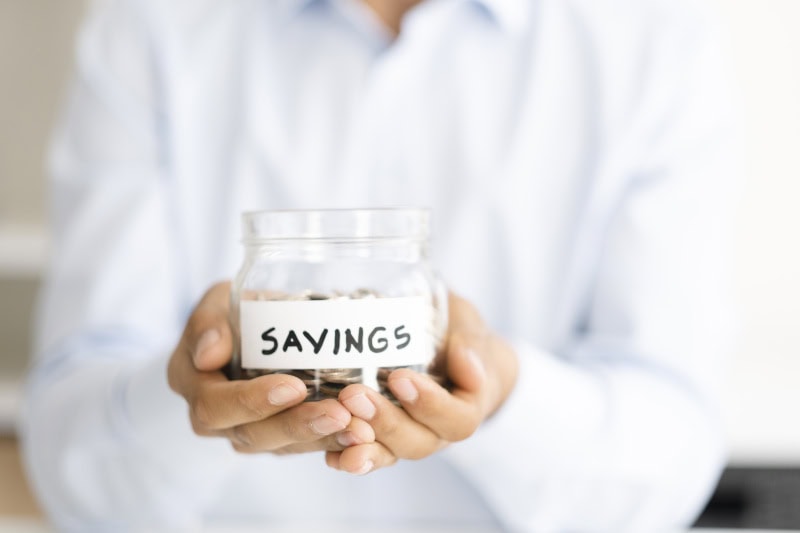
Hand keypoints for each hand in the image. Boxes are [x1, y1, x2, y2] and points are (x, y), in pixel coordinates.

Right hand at [167, 282, 374, 453]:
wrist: (253, 327)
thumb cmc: (231, 312)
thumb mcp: (214, 303)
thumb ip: (208, 323)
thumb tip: (209, 352)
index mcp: (192, 385)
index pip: (216, 406)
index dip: (253, 401)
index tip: (292, 388)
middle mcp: (217, 419)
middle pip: (253, 435)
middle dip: (298, 426)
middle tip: (339, 414)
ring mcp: (249, 431)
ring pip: (283, 447)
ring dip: (323, 439)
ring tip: (359, 429)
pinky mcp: (280, 437)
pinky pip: (305, 446)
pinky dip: (335, 442)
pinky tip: (364, 436)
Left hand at [327, 292, 518, 473]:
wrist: (448, 354)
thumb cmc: (459, 338)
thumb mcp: (469, 328)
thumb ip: (471, 343)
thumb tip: (468, 363)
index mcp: (467, 408)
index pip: (457, 419)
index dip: (430, 405)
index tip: (400, 378)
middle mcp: (438, 433)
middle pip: (417, 442)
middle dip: (385, 421)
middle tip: (354, 396)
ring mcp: (409, 439)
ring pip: (390, 453)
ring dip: (363, 444)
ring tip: (339, 426)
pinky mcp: (382, 440)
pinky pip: (367, 454)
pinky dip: (347, 455)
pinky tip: (330, 455)